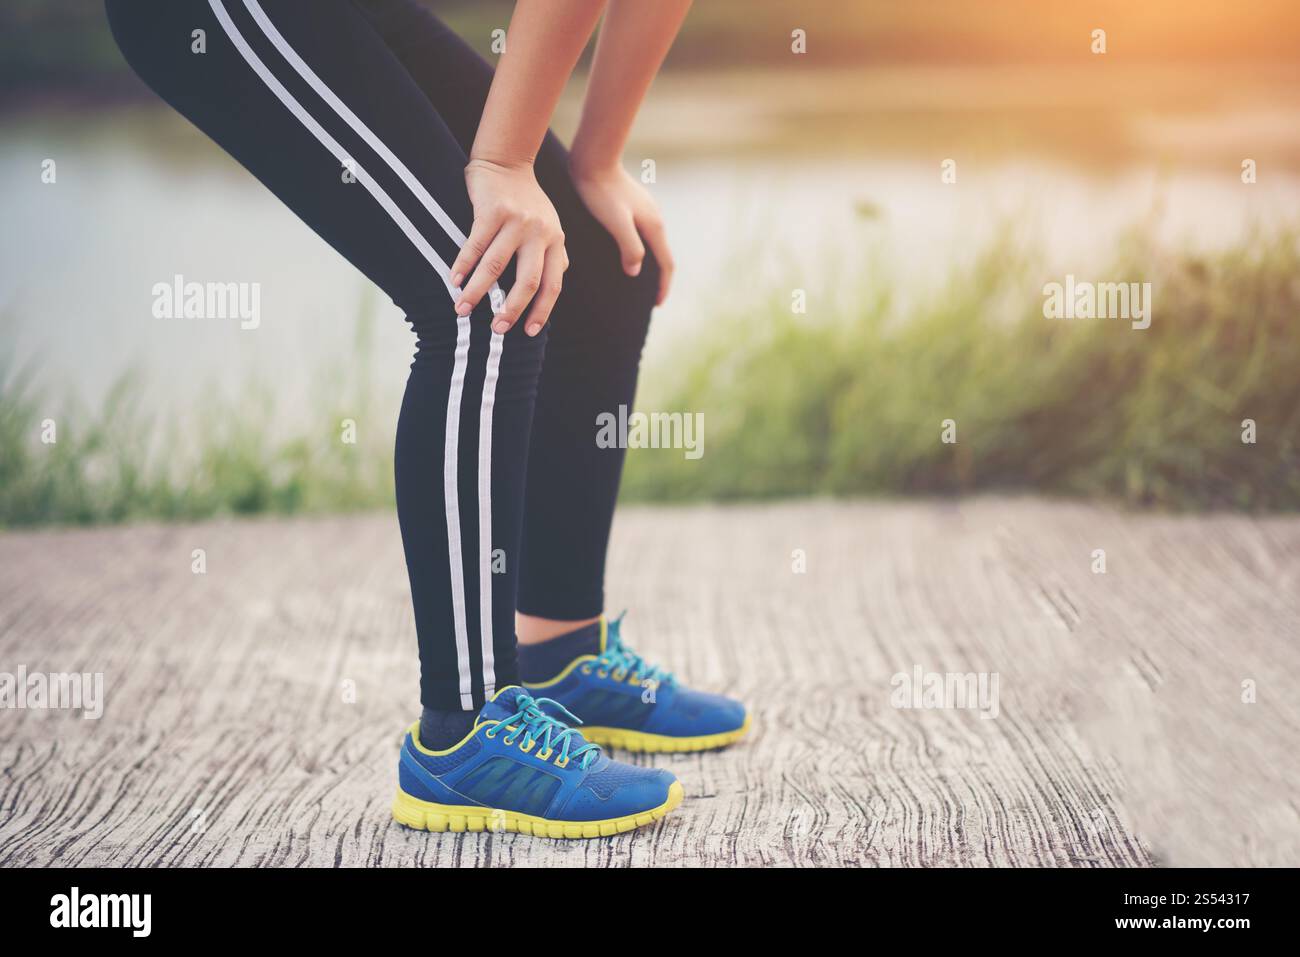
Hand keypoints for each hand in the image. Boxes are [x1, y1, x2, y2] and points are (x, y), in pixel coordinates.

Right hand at [450, 158, 567, 336]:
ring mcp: (517, 222)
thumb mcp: (549, 227)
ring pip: (496, 266)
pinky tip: (453, 280)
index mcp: (555, 241)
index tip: (528, 332)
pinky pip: (475, 245)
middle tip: (497, 329)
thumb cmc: (525, 201)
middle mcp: (540, 233)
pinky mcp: (493, 211)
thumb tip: (551, 287)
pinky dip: (463, 265)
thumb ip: (552, 255)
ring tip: (462, 308)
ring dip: (477, 291)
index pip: (552, 284)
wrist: (506, 162)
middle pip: (527, 281)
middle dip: (511, 309)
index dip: (541, 311)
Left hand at [570, 160, 673, 304]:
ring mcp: (646, 211)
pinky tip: (627, 254)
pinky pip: (643, 235)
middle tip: (650, 298)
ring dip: (650, 265)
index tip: (656, 305)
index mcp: (654, 226)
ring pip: (653, 245)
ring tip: (639, 280)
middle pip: (662, 255)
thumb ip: (630, 247)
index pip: (666, 264)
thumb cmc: (601, 192)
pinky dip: (641, 251)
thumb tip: (636, 271)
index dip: (662, 286)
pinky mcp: (635, 206)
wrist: (594, 160)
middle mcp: (655, 219)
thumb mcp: (616, 223)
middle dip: (659, 279)